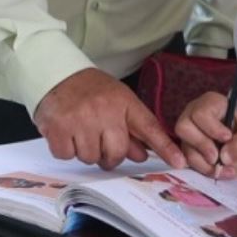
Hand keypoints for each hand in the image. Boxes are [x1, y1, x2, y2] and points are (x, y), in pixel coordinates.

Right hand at [33, 68, 185, 170]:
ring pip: (90, 157)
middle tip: (100, 141)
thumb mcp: (117, 101)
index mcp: (123, 103)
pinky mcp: (58, 128)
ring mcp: (80, 119)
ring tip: (81, 132)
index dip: (165, 147)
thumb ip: (131, 129)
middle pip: (116, 153)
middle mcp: (104, 110)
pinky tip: (66, 133)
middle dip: (108, 155)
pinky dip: (66, 149)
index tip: (179, 162)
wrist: (57, 74)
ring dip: (85, 151)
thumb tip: (142, 156)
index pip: (149, 127)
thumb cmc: (91, 91)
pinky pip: (67, 155)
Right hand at [175, 91, 236, 179]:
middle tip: (217, 157)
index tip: (227, 138)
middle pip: (183, 127)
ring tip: (221, 169)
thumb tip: (225, 157)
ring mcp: (188, 135)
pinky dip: (200, 170)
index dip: (212, 128)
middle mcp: (193, 116)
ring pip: (184, 148)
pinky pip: (186, 162)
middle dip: (201, 145)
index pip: (201, 113)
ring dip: (202, 163)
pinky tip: (215, 174)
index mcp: (210, 104)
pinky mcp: (186, 151)